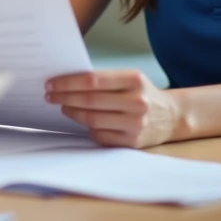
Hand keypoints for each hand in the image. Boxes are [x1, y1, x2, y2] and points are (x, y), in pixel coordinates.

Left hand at [45, 69, 183, 147]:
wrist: (170, 116)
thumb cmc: (142, 93)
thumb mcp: (129, 78)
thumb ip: (104, 79)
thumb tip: (66, 82)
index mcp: (134, 80)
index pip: (92, 80)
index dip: (68, 82)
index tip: (51, 83)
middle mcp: (137, 102)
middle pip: (89, 100)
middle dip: (64, 97)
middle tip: (50, 96)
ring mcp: (135, 124)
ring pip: (92, 120)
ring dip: (72, 113)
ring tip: (63, 107)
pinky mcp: (132, 142)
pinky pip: (100, 135)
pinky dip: (87, 128)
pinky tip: (81, 121)